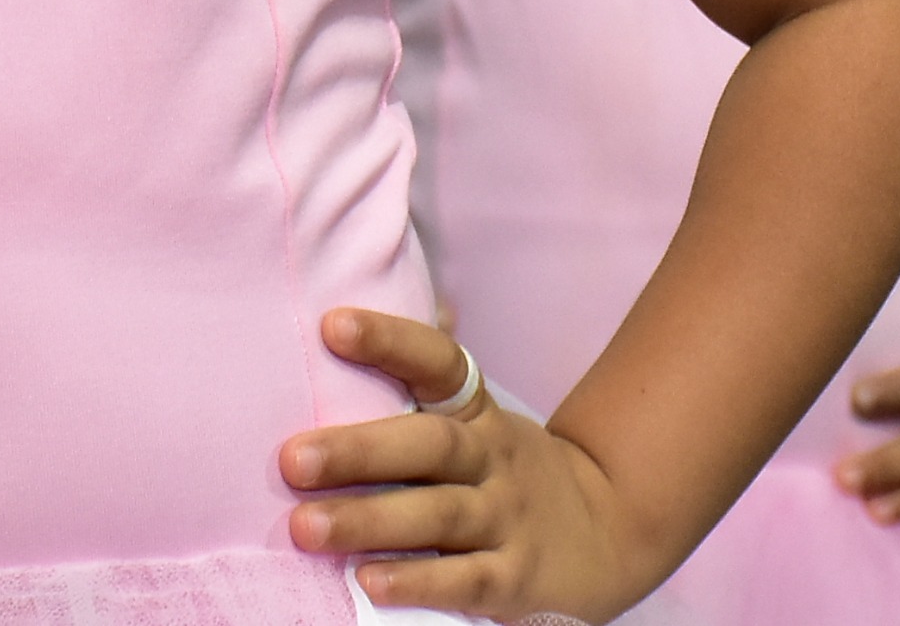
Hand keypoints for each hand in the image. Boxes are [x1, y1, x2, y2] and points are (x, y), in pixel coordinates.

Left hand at [279, 308, 641, 623]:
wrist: (608, 534)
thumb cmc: (506, 473)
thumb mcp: (478, 422)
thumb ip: (422, 384)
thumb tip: (342, 317)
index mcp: (477, 415)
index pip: (439, 363)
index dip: (390, 340)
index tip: (332, 325)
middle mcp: (493, 460)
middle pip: (429, 445)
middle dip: (358, 451)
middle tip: (291, 459)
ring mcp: (507, 520)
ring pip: (439, 515)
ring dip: (370, 520)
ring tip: (306, 527)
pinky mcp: (516, 580)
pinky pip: (466, 579)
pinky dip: (418, 581)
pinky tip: (368, 582)